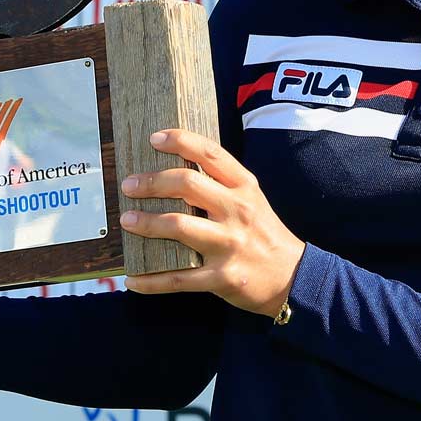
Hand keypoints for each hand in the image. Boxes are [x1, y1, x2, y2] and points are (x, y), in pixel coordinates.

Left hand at [119, 128, 305, 318]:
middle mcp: (237, 211)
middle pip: (188, 184)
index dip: (180, 141)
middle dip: (151, 182)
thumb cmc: (263, 233)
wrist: (293, 277)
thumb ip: (221, 185)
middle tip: (129, 185)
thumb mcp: (252, 200)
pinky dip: (151, 281)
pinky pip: (178, 279)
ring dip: (146, 223)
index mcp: (244, 188)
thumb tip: (174, 173)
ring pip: (179, 226)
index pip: (210, 154)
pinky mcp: (222, 277)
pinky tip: (133, 280)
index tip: (154, 138)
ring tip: (127, 220)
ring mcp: (229, 245)